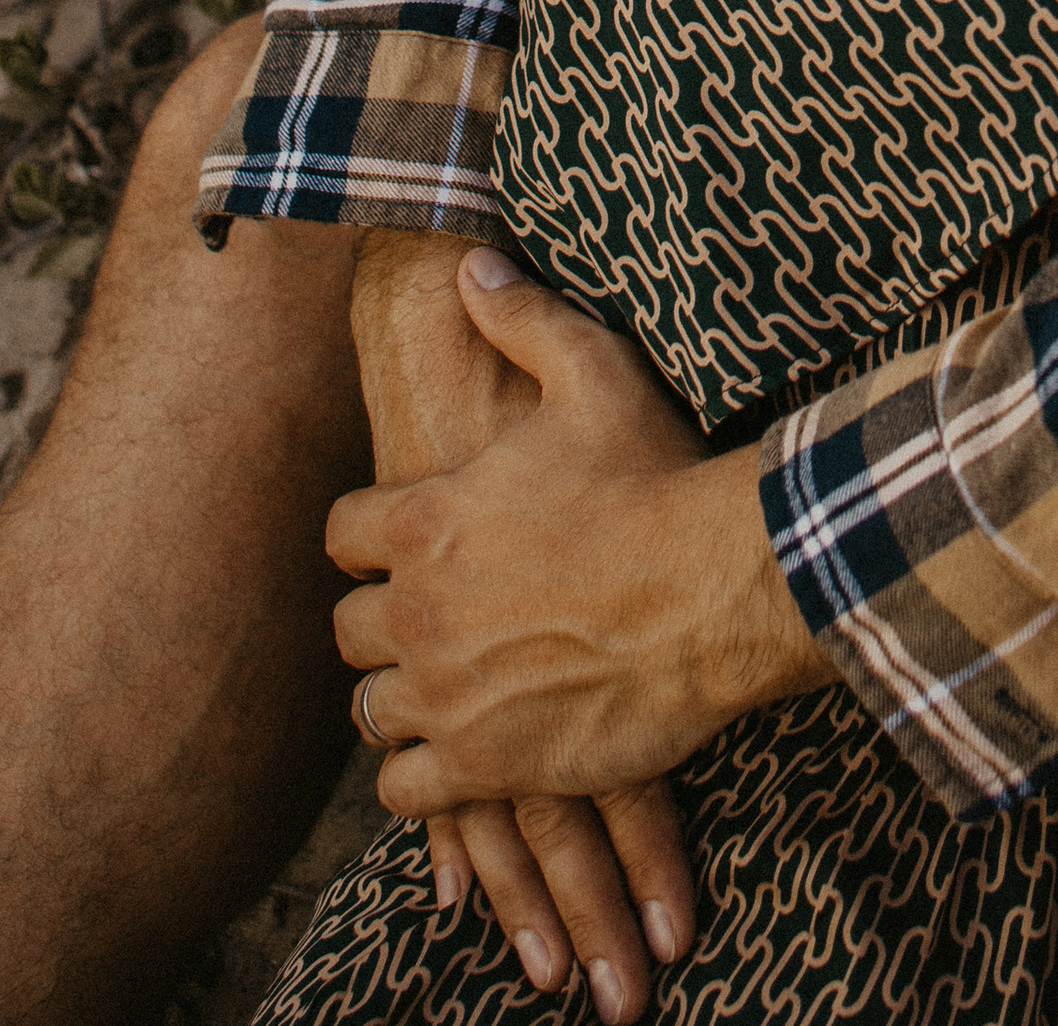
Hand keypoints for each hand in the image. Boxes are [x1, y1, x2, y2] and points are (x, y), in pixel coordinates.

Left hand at [332, 249, 824, 816]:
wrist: (715, 591)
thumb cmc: (655, 479)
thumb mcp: (593, 372)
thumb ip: (522, 318)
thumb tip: (469, 265)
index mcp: (424, 519)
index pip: (343, 535)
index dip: (372, 534)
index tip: (405, 539)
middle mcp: (416, 611)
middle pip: (349, 628)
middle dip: (385, 619)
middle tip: (436, 615)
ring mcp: (444, 696)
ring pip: (371, 711)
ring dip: (401, 698)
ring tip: (446, 687)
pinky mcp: (482, 766)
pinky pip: (405, 793)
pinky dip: (424, 780)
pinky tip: (461, 758)